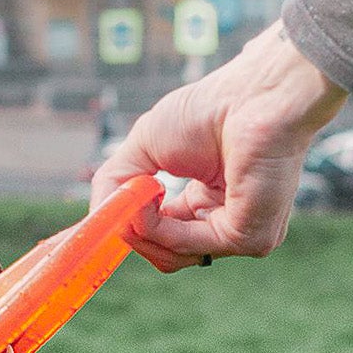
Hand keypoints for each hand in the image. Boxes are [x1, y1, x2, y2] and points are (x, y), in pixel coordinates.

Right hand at [90, 23, 347, 271]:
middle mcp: (225, 222)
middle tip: (121, 204)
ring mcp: (240, 234)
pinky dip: (159, 226)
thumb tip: (97, 220)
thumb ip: (114, 185)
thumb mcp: (144, 146)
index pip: (164, 235)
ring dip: (143, 227)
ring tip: (140, 192)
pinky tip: (153, 195)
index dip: (133, 228)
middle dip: (134, 233)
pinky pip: (187, 246)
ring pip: (171, 256)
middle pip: (165, 255)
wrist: (255, 95)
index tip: (108, 216)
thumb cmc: (211, 109)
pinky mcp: (249, 238)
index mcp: (207, 201)